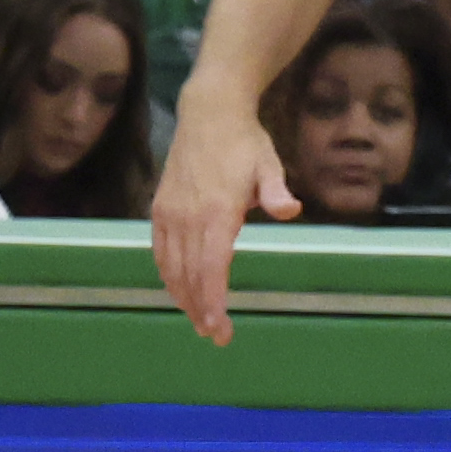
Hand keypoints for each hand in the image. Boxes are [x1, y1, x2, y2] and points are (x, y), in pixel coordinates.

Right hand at [150, 115, 291, 344]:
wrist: (208, 115)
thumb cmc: (245, 144)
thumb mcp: (269, 164)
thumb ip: (277, 191)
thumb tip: (290, 210)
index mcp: (217, 211)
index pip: (212, 267)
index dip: (213, 300)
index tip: (218, 327)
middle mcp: (188, 217)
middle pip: (191, 275)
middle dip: (201, 310)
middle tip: (216, 336)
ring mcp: (170, 214)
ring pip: (171, 268)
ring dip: (184, 298)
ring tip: (200, 322)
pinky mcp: (159, 210)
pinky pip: (160, 253)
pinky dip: (169, 276)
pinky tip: (180, 291)